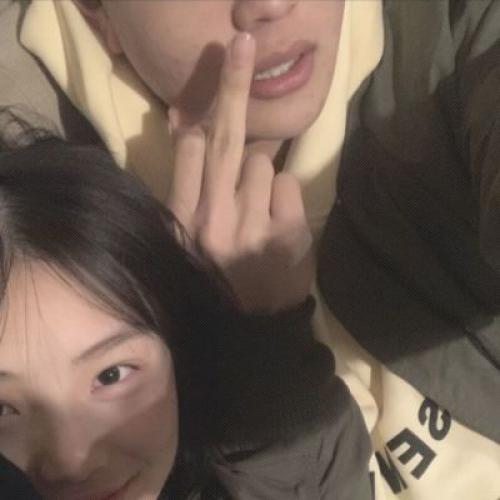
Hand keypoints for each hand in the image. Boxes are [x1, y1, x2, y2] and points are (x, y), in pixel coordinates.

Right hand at [167, 33, 312, 313]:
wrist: (249, 330)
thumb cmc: (214, 281)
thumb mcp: (186, 242)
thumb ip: (184, 189)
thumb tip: (186, 128)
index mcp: (183, 222)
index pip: (190, 149)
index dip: (199, 126)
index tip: (201, 111)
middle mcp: (214, 219)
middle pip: (224, 136)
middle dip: (233, 84)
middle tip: (242, 42)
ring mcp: (253, 226)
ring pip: (261, 160)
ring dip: (260, 176)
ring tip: (256, 214)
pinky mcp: (288, 233)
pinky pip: (288, 184)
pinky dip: (284, 197)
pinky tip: (277, 226)